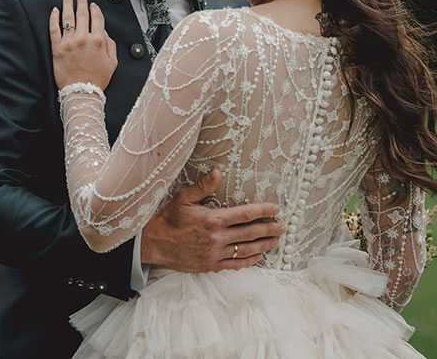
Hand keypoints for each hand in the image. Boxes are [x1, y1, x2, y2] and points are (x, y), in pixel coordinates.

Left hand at [49, 0, 117, 90]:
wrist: (81, 93)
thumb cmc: (97, 79)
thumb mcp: (112, 62)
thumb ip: (110, 44)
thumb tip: (103, 31)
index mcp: (98, 41)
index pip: (96, 18)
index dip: (95, 9)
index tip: (92, 4)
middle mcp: (83, 39)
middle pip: (82, 14)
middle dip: (81, 1)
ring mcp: (69, 43)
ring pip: (68, 17)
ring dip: (68, 3)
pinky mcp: (57, 48)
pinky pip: (54, 29)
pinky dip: (54, 18)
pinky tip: (55, 10)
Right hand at [140, 168, 284, 272]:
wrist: (154, 244)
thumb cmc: (168, 219)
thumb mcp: (184, 198)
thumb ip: (203, 186)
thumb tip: (217, 172)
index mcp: (213, 219)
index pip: (245, 214)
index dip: (263, 211)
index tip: (275, 209)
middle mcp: (217, 238)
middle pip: (250, 233)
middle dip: (269, 229)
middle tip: (283, 226)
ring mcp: (215, 254)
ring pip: (246, 250)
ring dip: (263, 245)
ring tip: (275, 241)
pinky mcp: (211, 265)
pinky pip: (236, 264)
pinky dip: (249, 260)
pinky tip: (258, 256)